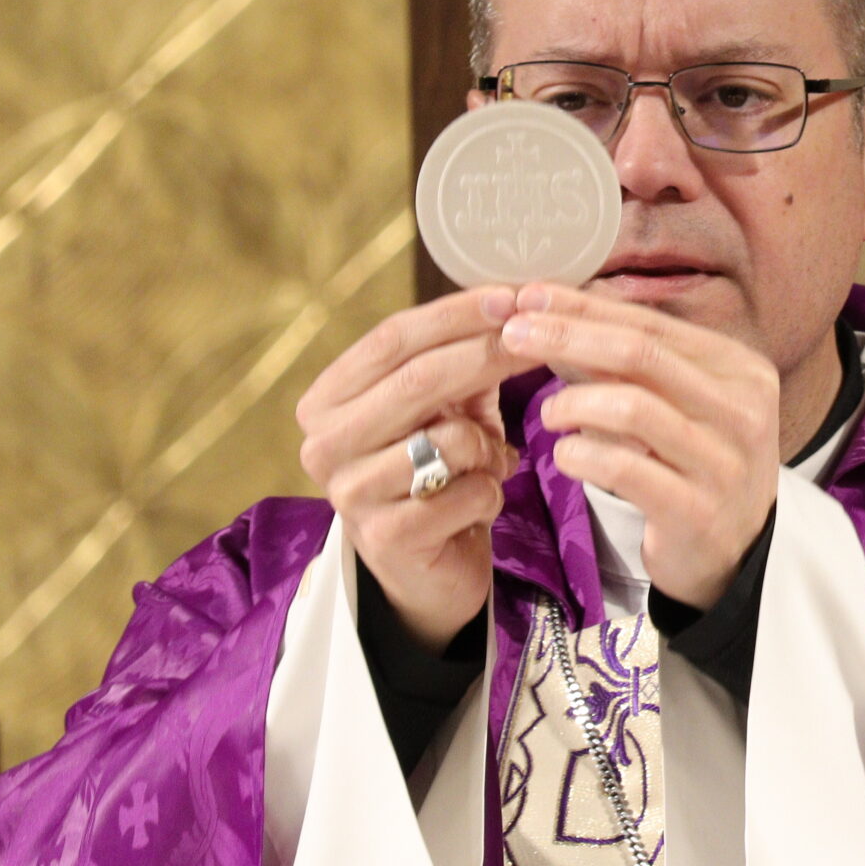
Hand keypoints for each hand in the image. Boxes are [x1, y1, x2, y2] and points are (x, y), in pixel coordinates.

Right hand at [296, 288, 534, 650]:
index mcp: (327, 400)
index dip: (456, 313)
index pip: (392, 338)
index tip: (512, 297)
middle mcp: (323, 444)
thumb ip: (462, 357)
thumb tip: (515, 298)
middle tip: (540, 343)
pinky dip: (491, 490)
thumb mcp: (443, 407)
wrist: (425, 569)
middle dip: (489, 355)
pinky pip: (468, 491)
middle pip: (417, 379)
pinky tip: (480, 502)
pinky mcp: (386, 538)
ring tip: (489, 462)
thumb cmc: (435, 474)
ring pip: (450, 439)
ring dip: (489, 446)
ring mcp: (350, 493)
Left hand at [508, 285, 781, 610]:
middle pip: (641, 354)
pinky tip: (564, 456)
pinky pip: (625, 469)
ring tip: (547, 413)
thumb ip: (624, 363)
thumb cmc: (694, 465)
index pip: (652, 324)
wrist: (735, 553)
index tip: (529, 296)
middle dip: (568, 336)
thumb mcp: (674, 404)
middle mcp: (743, 410)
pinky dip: (581, 455)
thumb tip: (550, 312)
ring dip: (573, 403)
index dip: (585, 307)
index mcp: (739, 370)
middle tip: (513, 334)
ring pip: (633, 407)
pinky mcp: (697, 511)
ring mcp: (724, 462)